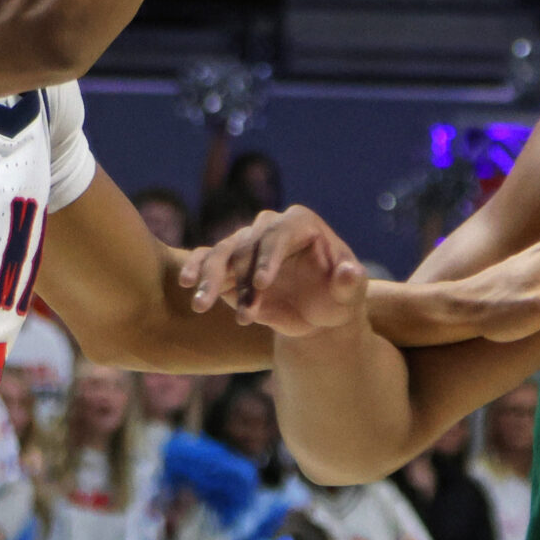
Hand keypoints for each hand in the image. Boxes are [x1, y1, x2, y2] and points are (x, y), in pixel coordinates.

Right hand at [180, 206, 366, 335]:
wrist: (314, 316)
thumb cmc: (337, 299)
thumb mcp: (349, 295)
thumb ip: (350, 283)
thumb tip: (349, 273)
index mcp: (301, 223)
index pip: (280, 233)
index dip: (269, 257)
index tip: (262, 285)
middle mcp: (270, 227)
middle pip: (247, 243)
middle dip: (242, 277)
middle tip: (245, 311)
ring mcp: (246, 243)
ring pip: (223, 252)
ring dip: (212, 279)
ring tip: (202, 304)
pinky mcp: (228, 263)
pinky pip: (207, 260)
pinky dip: (196, 270)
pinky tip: (189, 286)